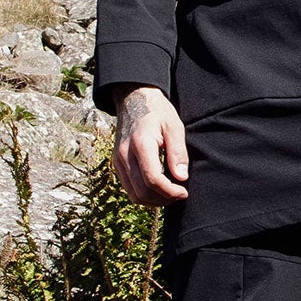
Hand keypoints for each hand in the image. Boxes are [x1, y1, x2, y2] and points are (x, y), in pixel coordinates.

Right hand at [112, 85, 189, 204]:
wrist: (134, 100)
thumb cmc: (157, 112)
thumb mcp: (174, 126)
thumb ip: (178, 151)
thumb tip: (181, 177)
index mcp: (140, 144)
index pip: (152, 179)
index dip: (170, 191)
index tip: (184, 192)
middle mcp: (124, 154)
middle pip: (141, 191)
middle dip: (163, 199)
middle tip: (180, 195)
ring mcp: (118, 160)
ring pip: (133, 194)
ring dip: (153, 201)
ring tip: (170, 195)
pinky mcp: (116, 164)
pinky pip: (128, 188)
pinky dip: (143, 194)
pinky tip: (158, 189)